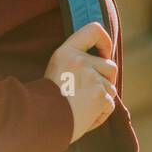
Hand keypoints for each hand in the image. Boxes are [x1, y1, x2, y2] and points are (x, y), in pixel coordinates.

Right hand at [45, 21, 117, 141]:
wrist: (40, 122)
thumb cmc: (48, 101)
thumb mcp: (57, 71)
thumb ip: (77, 63)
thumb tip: (105, 61)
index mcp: (65, 52)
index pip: (93, 29)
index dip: (106, 41)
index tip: (105, 54)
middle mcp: (79, 61)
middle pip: (110, 66)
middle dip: (105, 82)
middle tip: (86, 95)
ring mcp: (90, 77)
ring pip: (111, 88)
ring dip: (101, 101)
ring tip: (81, 108)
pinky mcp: (99, 94)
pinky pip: (110, 105)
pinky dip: (100, 115)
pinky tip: (84, 117)